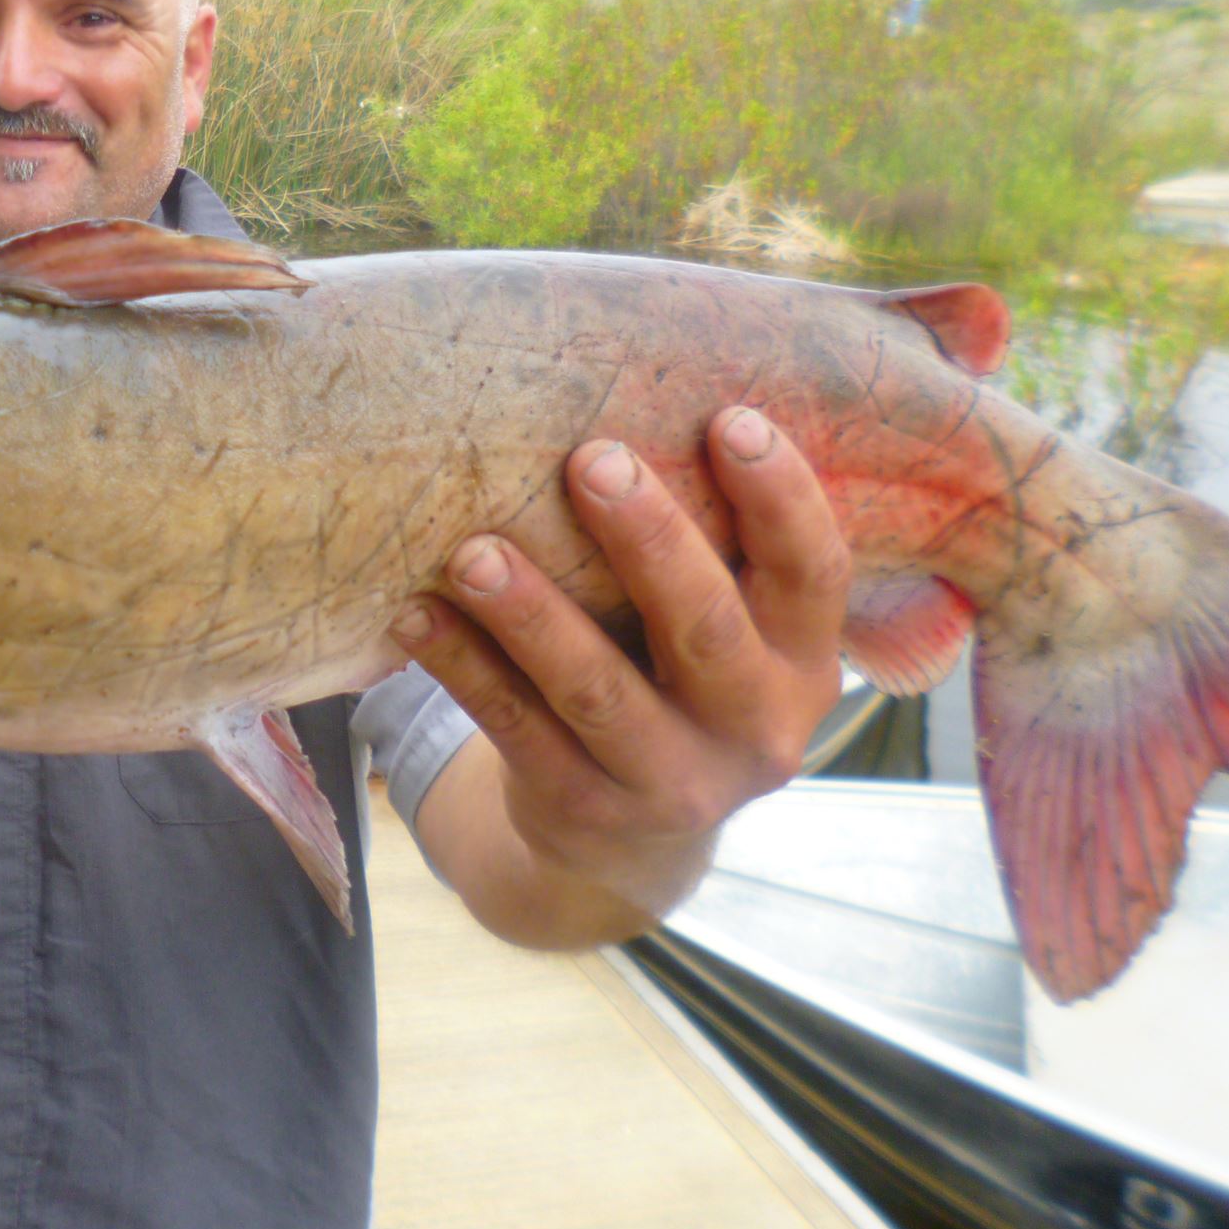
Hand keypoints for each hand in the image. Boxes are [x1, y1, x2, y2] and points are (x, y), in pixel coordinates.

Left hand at [394, 405, 849, 928]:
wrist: (631, 847)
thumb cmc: (676, 680)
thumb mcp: (734, 635)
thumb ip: (719, 545)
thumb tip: (655, 381)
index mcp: (804, 664)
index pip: (814, 573)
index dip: (781, 497)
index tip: (728, 416)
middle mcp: (754, 729)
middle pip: (704, 629)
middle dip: (648, 541)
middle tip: (589, 459)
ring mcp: (669, 780)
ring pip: (594, 690)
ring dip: (530, 614)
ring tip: (472, 550)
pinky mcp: (582, 808)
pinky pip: (513, 729)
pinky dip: (461, 667)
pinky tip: (414, 615)